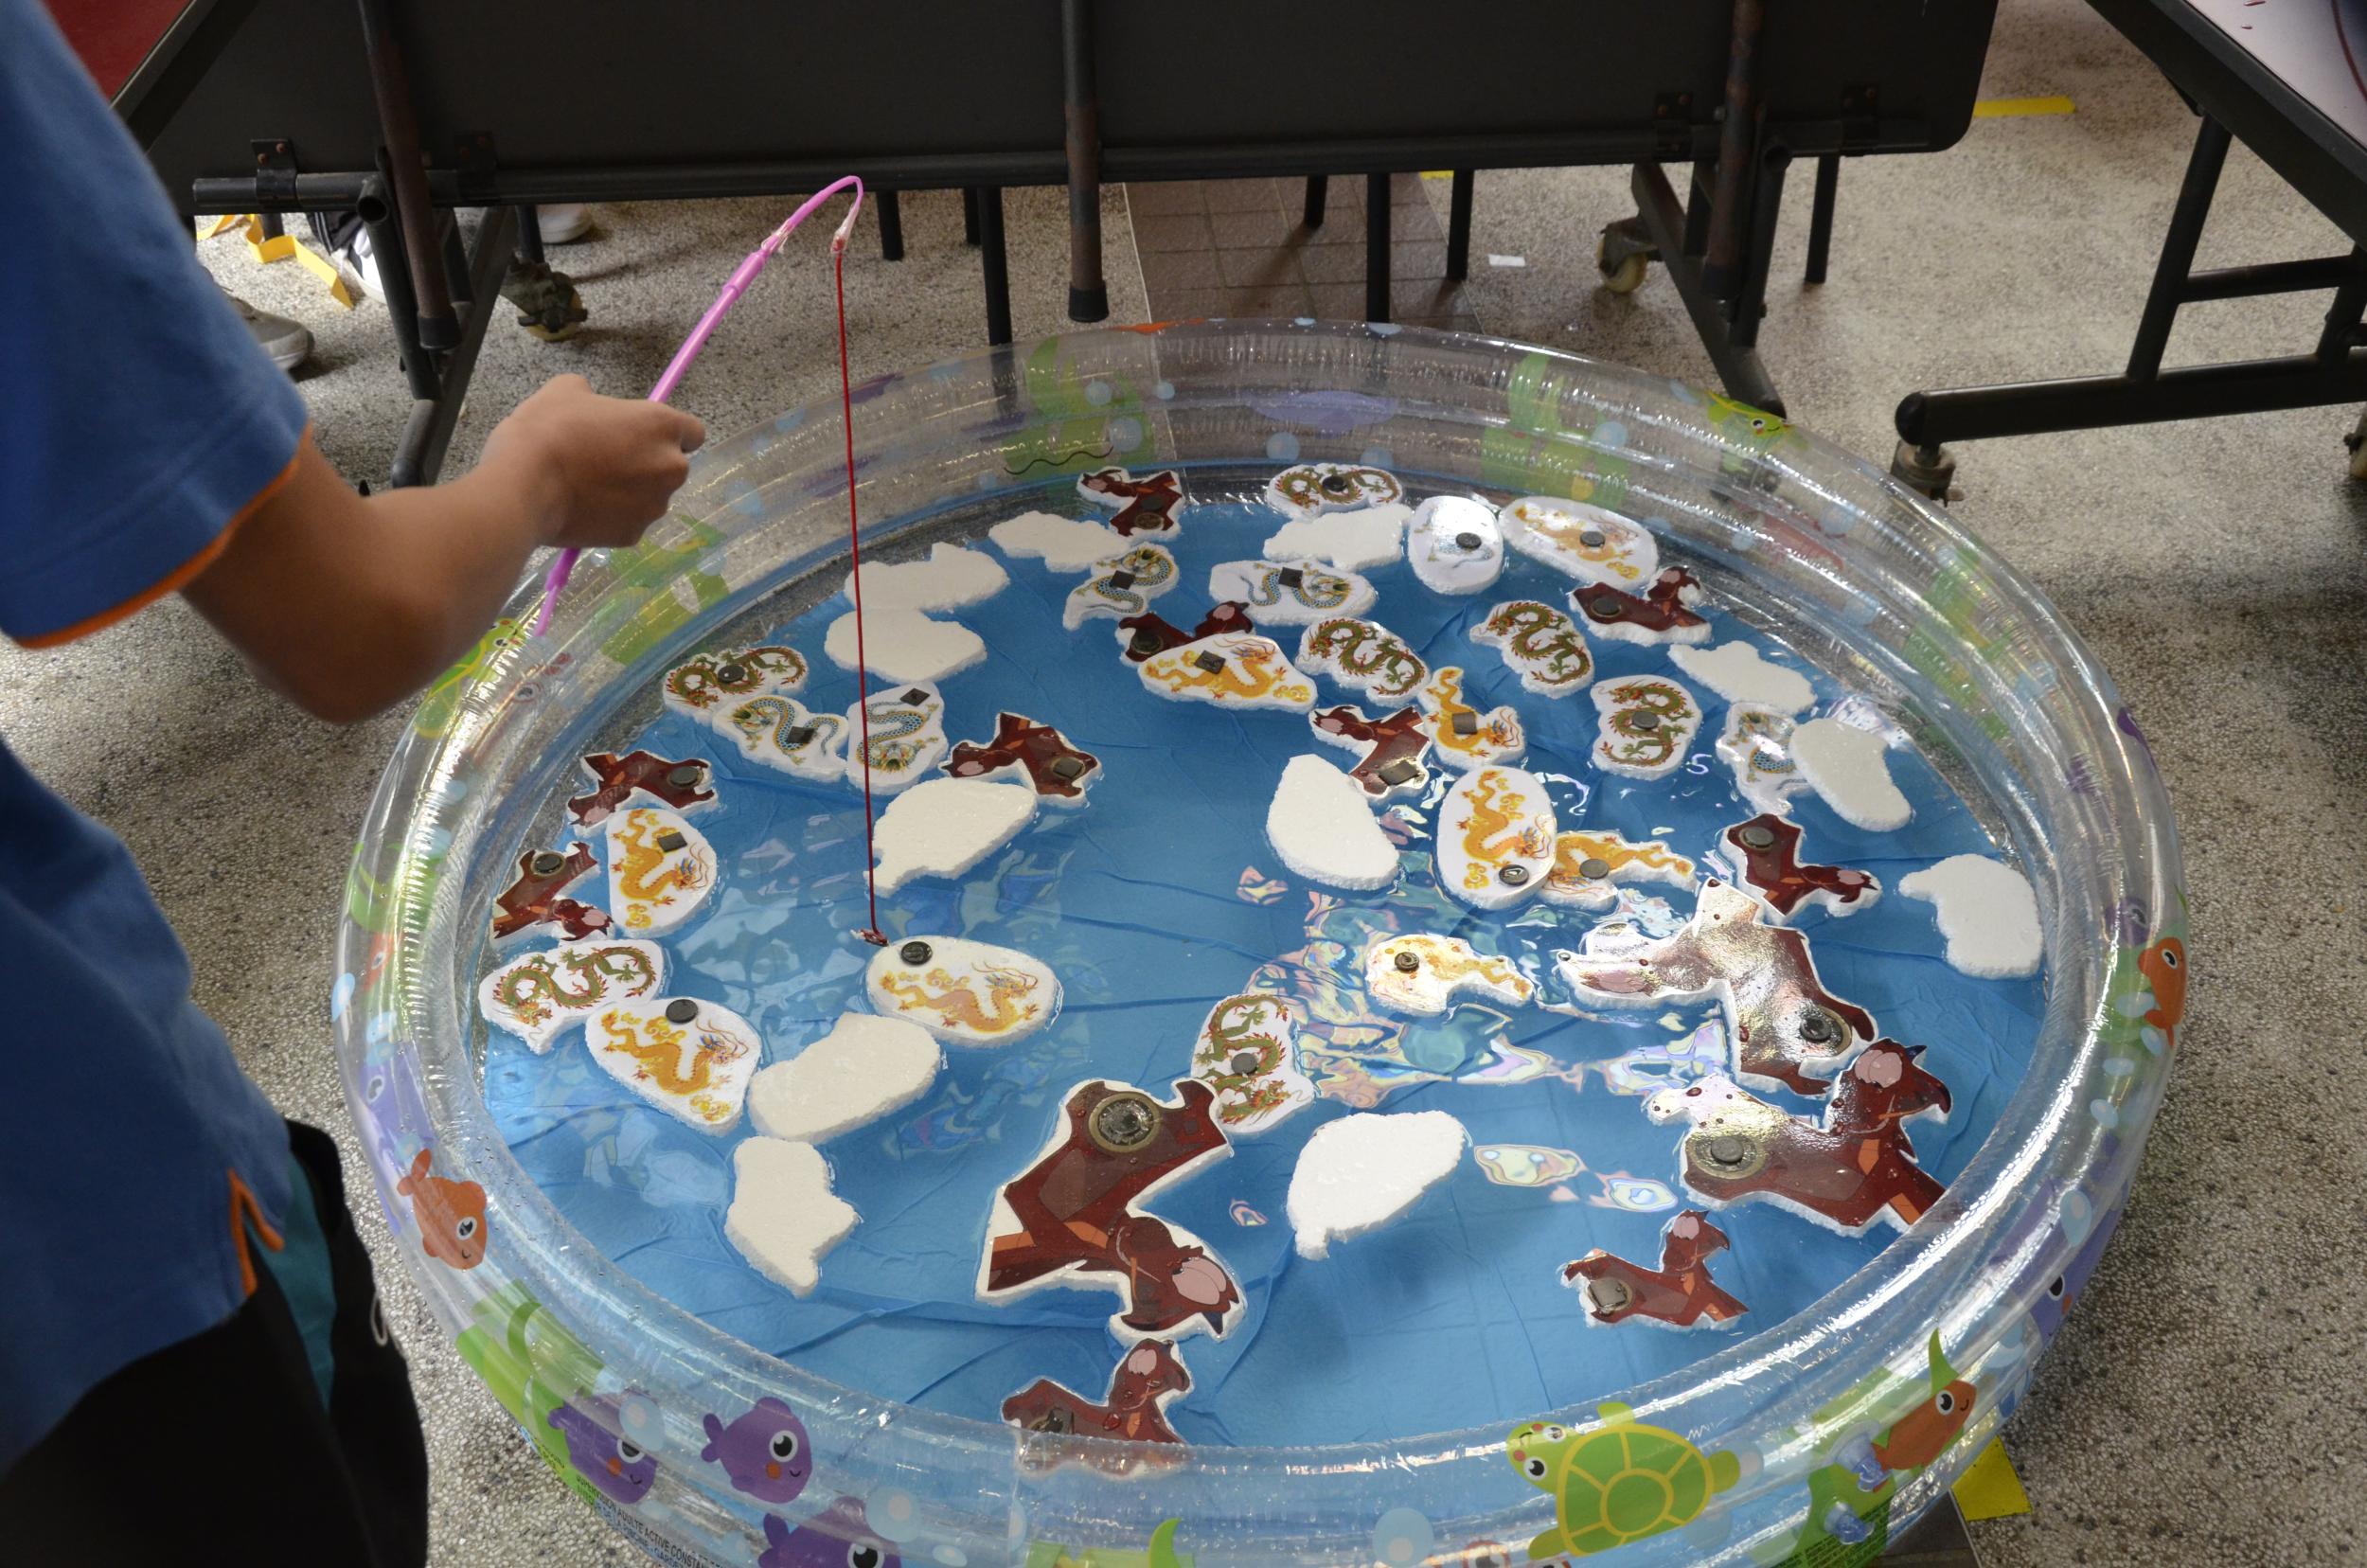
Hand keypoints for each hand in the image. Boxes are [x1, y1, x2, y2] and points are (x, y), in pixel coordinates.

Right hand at [477, 374, 706, 548]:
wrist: (525, 485)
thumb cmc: (549, 429)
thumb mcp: (568, 391)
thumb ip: (596, 397)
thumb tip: (594, 405)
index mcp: (662, 425)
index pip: (694, 432)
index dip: (671, 434)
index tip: (646, 436)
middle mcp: (670, 468)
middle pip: (672, 467)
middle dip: (648, 465)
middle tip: (607, 460)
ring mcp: (654, 506)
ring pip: (651, 497)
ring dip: (631, 492)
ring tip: (588, 486)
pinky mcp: (634, 536)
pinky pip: (629, 522)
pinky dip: (612, 517)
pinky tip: (582, 508)